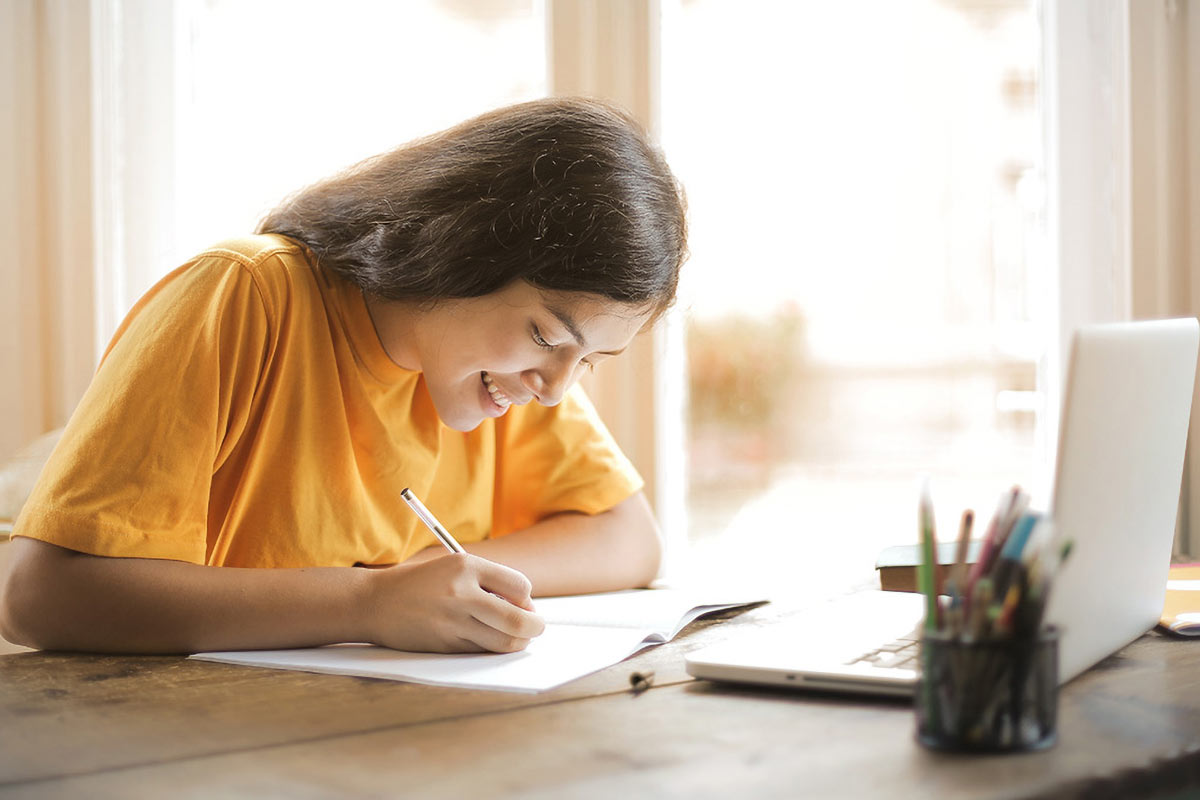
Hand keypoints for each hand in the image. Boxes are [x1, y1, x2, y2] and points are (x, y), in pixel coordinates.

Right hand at [363, 554, 544, 652]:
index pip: (520, 586)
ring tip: (516, 637)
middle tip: (536, 627)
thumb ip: (489, 582)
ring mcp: (452, 621)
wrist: (374, 602)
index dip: (527, 598)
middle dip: (535, 627)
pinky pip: (482, 651)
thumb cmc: (421, 583)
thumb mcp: (453, 568)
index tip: (523, 603)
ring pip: (504, 641)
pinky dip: (492, 648)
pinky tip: (487, 640)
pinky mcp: (445, 644)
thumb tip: (527, 608)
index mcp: (466, 566)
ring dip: (518, 642)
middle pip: (518, 620)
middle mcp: (461, 593)